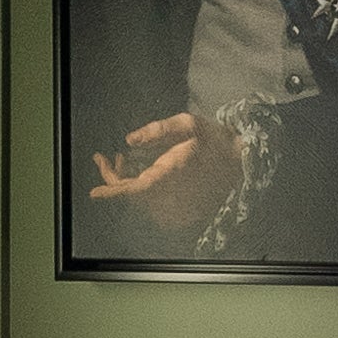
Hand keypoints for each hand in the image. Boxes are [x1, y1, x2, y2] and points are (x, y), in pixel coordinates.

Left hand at [89, 112, 246, 238]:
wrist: (243, 163)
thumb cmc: (215, 141)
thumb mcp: (188, 124)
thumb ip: (157, 130)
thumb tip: (129, 140)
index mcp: (171, 175)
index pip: (134, 189)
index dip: (112, 191)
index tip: (94, 192)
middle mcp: (172, 197)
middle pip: (132, 195)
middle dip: (115, 176)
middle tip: (108, 157)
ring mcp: (177, 208)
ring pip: (140, 200)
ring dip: (128, 182)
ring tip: (126, 161)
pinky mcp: (181, 213)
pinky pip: (153, 205)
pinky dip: (142, 190)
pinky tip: (142, 173)